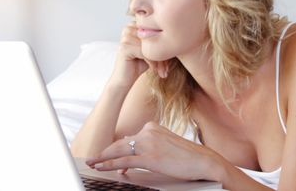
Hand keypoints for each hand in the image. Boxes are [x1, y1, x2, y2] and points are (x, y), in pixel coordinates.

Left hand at [85, 122, 221, 181]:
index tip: (104, 156)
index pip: (128, 139)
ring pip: (119, 151)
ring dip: (103, 159)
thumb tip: (131, 158)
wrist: (204, 161)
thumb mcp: (165, 145)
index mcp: (152, 126)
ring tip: (92, 164)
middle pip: (120, 143)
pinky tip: (102, 167)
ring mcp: (148, 143)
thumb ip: (148, 147)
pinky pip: (124, 161)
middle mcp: (148, 131)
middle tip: (91, 159)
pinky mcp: (149, 157)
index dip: (115, 150)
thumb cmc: (188, 157)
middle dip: (103, 152)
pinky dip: (110, 165)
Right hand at [111, 22, 169, 87]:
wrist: (124, 79)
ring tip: (163, 70)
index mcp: (135, 25)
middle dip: (163, 54)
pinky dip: (152, 62)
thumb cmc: (139, 64)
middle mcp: (129, 28)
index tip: (171, 58)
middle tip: (167, 68)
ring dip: (159, 60)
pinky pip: (145, 53)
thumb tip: (178, 37)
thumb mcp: (152, 50)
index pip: (156, 31)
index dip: (165, 44)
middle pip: (153, 37)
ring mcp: (125, 36)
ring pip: (150, 46)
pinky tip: (154, 70)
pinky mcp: (124, 47)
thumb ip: (160, 41)